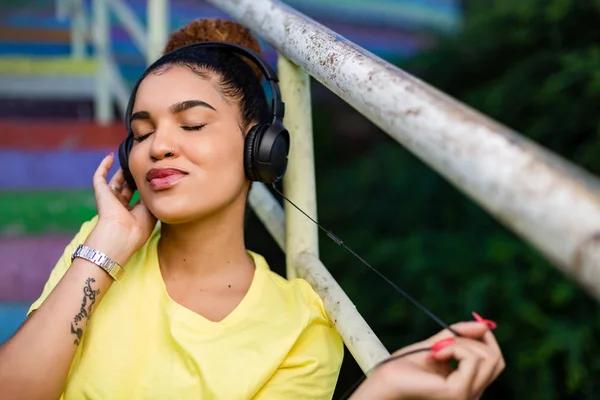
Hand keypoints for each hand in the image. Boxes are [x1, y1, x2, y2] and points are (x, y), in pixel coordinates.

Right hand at [86, 153, 156, 264]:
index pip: (139, 197)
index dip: (145, 187)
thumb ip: (152, 196)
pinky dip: (104, 166)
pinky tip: (111, 156)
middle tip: (143, 166)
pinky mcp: (101, 193)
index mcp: (133, 214)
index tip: (154, 176)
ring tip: (131, 159)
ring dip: (122, 170)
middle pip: (128, 188)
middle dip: (135, 178)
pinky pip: (99, 176)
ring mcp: (110, 199)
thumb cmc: (139, 227)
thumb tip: (155, 181)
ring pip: (115, 181)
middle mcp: (121, 206)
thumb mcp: (151, 211)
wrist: (121, 234)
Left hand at [351, 318, 503, 399]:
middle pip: (496, 359)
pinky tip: (435, 354)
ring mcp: (467, 395)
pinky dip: (454, 348)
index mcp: (469, 384)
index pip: (496, 361)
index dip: (488, 338)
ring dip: (460, 343)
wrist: (387, 377)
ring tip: (436, 350)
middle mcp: (473, 394)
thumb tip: (485, 323)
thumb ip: (461, 335)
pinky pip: (472, 360)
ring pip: (487, 357)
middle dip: (472, 340)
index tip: (476, 323)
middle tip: (443, 342)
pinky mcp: (459, 393)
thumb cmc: (406, 365)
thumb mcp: (439, 344)